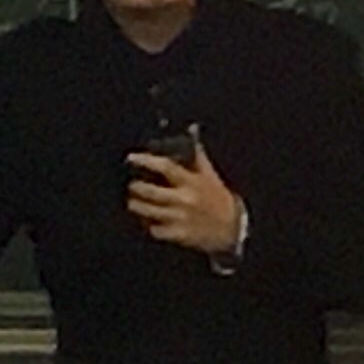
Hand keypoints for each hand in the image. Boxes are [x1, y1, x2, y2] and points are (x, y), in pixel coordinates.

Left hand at [127, 143, 246, 261]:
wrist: (232, 229)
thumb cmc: (218, 199)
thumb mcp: (209, 175)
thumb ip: (197, 154)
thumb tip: (192, 129)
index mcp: (192, 182)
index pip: (165, 167)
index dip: (146, 161)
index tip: (131, 158)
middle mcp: (184, 199)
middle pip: (150, 191)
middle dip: (135, 187)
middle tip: (132, 184)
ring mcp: (180, 218)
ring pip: (146, 211)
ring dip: (135, 205)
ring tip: (133, 201)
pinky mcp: (178, 234)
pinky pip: (153, 230)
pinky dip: (146, 225)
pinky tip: (145, 220)